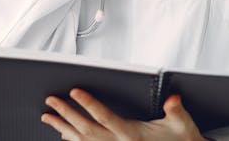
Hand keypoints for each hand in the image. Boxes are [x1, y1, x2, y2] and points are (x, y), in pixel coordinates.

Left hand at [42, 88, 206, 140]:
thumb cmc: (180, 140)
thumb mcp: (181, 123)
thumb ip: (176, 110)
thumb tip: (173, 100)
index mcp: (132, 135)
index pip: (105, 117)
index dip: (89, 104)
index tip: (75, 92)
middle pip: (86, 129)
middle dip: (67, 114)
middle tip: (51, 100)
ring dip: (63, 128)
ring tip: (47, 117)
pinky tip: (62, 134)